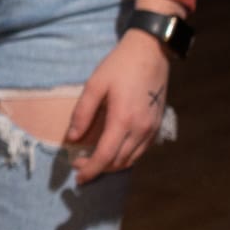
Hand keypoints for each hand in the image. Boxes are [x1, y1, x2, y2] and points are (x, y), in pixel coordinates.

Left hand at [61, 30, 173, 179]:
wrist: (150, 52)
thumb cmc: (119, 66)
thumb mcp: (94, 85)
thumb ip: (82, 113)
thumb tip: (72, 138)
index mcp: (123, 120)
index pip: (105, 156)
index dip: (90, 170)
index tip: (77, 178)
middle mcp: (141, 129)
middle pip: (119, 162)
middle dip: (99, 169)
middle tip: (79, 166)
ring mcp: (152, 129)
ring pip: (131, 159)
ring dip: (112, 165)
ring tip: (94, 161)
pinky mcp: (157, 125)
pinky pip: (141, 150)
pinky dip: (126, 156)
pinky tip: (113, 150)